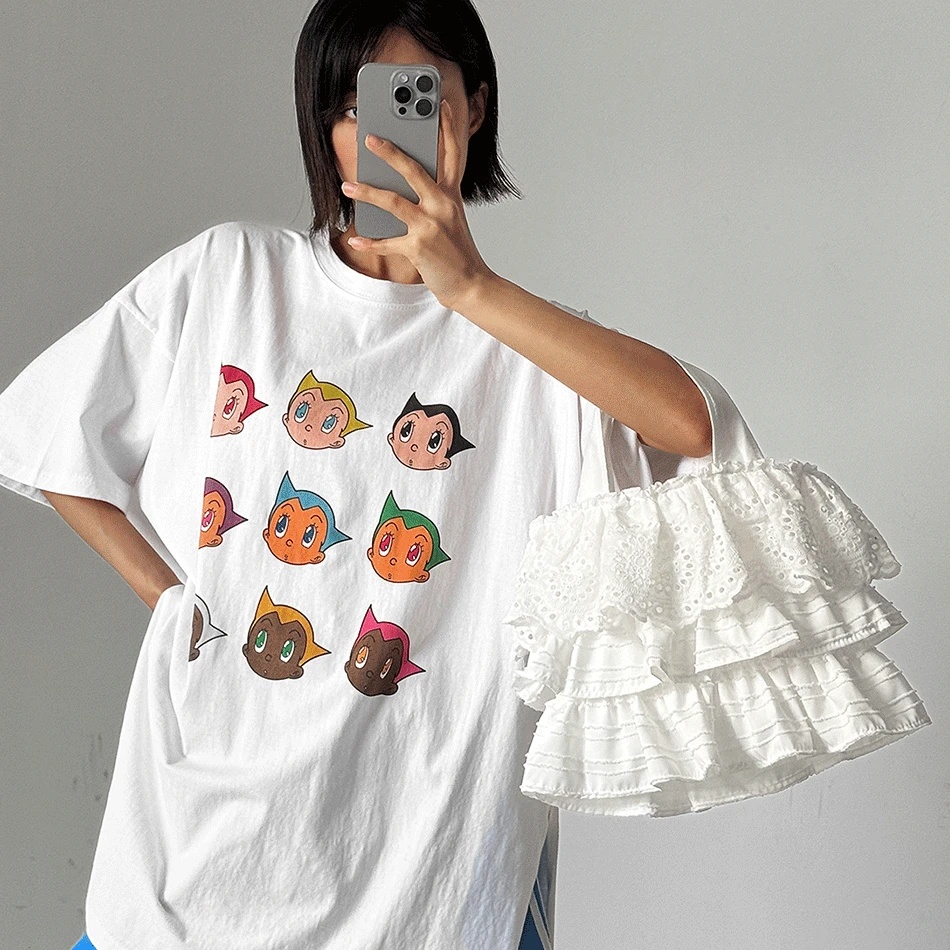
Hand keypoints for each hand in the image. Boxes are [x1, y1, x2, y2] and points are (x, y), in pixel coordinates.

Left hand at [340, 98, 495, 311]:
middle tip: (369, 138)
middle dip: (390, 151)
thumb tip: (397, 187)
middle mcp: (442, 206)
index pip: (451, 155)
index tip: (441, 104)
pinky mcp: (419, 248)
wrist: (471, 285)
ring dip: (366, 192)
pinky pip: (387, 242)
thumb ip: (431, 200)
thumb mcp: (450, 220)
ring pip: (393, 202)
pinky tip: (355, 239)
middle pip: (413, 170)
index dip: (447, 128)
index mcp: (451, 196)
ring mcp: (430, 226)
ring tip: (347, 185)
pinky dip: (370, 242)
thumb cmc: (458, 252)